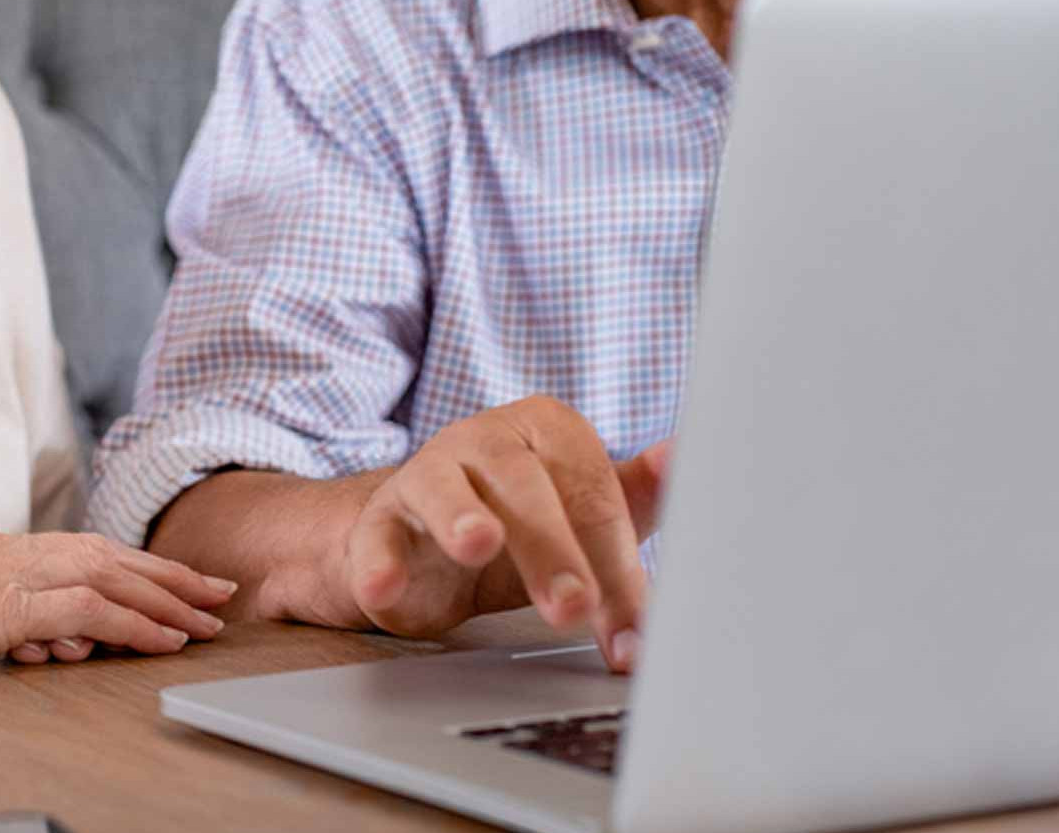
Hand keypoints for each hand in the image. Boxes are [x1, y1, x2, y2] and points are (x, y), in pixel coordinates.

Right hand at [0, 517, 235, 682]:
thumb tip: (17, 636)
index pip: (60, 550)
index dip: (118, 564)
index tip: (159, 582)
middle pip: (96, 551)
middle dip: (160, 573)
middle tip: (212, 591)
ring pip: (101, 574)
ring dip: (161, 597)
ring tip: (206, 618)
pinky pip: (82, 610)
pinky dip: (130, 621)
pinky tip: (162, 639)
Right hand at [338, 398, 669, 671]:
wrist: (424, 544)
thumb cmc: (519, 523)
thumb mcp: (582, 514)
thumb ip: (633, 497)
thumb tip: (682, 461)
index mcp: (548, 429)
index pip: (593, 491)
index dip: (617, 564)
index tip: (634, 629)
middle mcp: (485, 439)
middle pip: (526, 486)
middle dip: (554, 551)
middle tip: (575, 608)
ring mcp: (427, 472)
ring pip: (444, 489)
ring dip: (461, 516)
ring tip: (478, 543)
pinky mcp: (380, 517)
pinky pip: (377, 534)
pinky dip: (378, 562)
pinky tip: (385, 587)